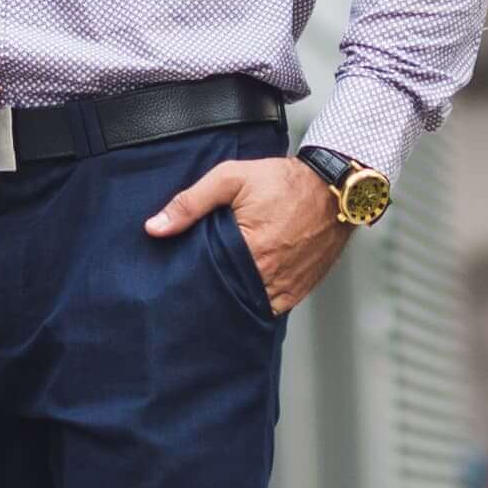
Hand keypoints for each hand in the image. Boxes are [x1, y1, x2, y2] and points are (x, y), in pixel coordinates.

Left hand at [152, 152, 346, 315]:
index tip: (179, 282)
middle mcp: (270, 274)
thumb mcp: (230, 179)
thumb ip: (190, 203)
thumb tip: (155, 227)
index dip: (192, 282)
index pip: (208, 280)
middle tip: (194, 290)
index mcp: (249, 250)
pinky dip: (259, 304)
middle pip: (229, 297)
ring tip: (218, 292)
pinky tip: (245, 295)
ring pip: (251, 306)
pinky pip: (275, 308)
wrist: (333, 187)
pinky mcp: (302, 288)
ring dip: (235, 300)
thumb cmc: (283, 181)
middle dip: (211, 294)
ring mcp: (288, 285)